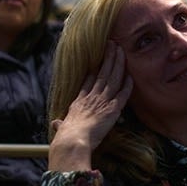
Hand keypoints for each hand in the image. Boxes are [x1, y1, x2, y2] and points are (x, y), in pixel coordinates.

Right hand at [49, 41, 132, 170]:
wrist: (72, 140)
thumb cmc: (66, 137)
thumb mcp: (62, 128)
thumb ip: (60, 124)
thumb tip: (55, 124)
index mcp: (79, 101)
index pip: (88, 81)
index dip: (94, 69)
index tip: (98, 59)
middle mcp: (91, 97)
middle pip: (101, 73)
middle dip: (108, 58)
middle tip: (112, 45)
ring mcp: (102, 101)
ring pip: (112, 78)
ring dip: (118, 63)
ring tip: (121, 50)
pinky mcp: (113, 109)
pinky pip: (123, 94)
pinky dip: (127, 84)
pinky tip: (131, 75)